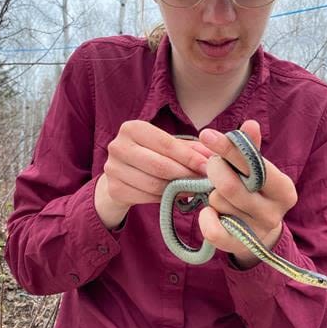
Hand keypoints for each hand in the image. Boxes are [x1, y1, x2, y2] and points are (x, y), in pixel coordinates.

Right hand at [95, 121, 210, 228]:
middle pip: (159, 165)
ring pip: (153, 184)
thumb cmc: (150, 155)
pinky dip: (164, 198)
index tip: (208, 166)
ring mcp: (112, 169)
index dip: (188, 156)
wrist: (121, 174)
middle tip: (203, 181)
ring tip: (192, 189)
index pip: (165, 143)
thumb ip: (190, 149)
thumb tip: (214, 155)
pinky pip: (146, 197)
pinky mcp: (114, 189)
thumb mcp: (168, 147)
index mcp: (132, 128)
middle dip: (185, 174)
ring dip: (177, 189)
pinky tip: (175, 196)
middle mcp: (118, 146)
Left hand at [198, 120, 297, 268]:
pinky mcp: (237, 247)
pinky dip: (205, 217)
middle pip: (230, 185)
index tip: (207, 135)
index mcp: (284, 190)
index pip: (254, 165)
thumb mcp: (257, 169)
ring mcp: (256, 233)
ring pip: (218, 203)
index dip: (229, 148)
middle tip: (212, 166)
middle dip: (214, 170)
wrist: (260, 233)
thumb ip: (251, 148)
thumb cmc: (256, 191)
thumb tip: (250, 124)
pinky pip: (212, 230)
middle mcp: (274, 213)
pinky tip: (209, 211)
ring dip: (211, 194)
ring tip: (220, 194)